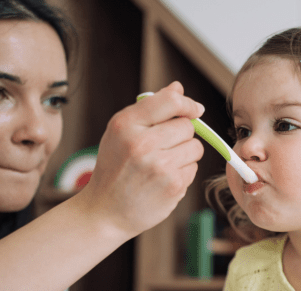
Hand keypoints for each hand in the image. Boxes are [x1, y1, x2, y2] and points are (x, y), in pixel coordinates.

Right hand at [80, 82, 204, 236]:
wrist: (105, 211)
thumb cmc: (115, 168)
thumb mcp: (121, 132)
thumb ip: (150, 108)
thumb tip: (177, 88)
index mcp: (126, 125)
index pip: (171, 101)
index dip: (187, 103)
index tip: (194, 110)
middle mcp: (142, 144)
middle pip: (188, 125)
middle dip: (181, 134)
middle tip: (163, 146)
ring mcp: (159, 166)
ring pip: (195, 147)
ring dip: (185, 154)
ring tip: (162, 164)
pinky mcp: (173, 186)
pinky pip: (194, 168)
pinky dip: (183, 172)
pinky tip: (163, 179)